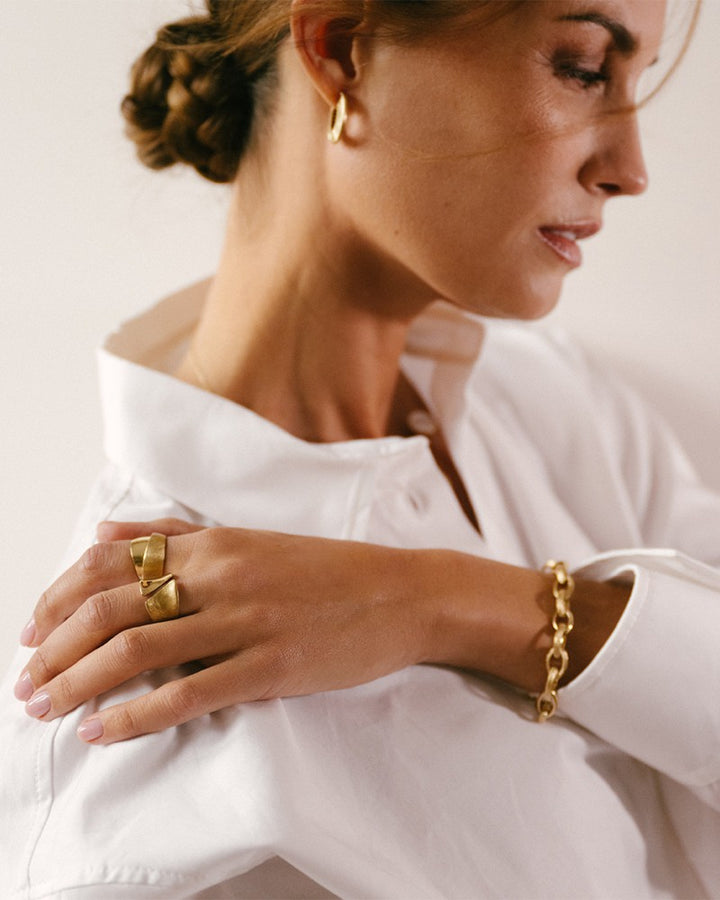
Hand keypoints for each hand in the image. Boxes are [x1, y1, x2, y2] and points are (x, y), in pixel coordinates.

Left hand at [14, 519, 430, 744]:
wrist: (401, 593)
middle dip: (54, 648)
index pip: (112, 563)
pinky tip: (102, 732)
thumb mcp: (250, 539)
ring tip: (47, 708)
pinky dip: (133, 717)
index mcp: (214, 541)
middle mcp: (221, 574)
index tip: (32, 632)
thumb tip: (105, 534)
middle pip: (111, 608)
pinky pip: (186, 695)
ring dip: (78, 683)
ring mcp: (246, 620)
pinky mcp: (270, 665)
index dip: (57, 598)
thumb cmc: (326, 570)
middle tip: (26, 682)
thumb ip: (175, 534)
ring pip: (137, 650)